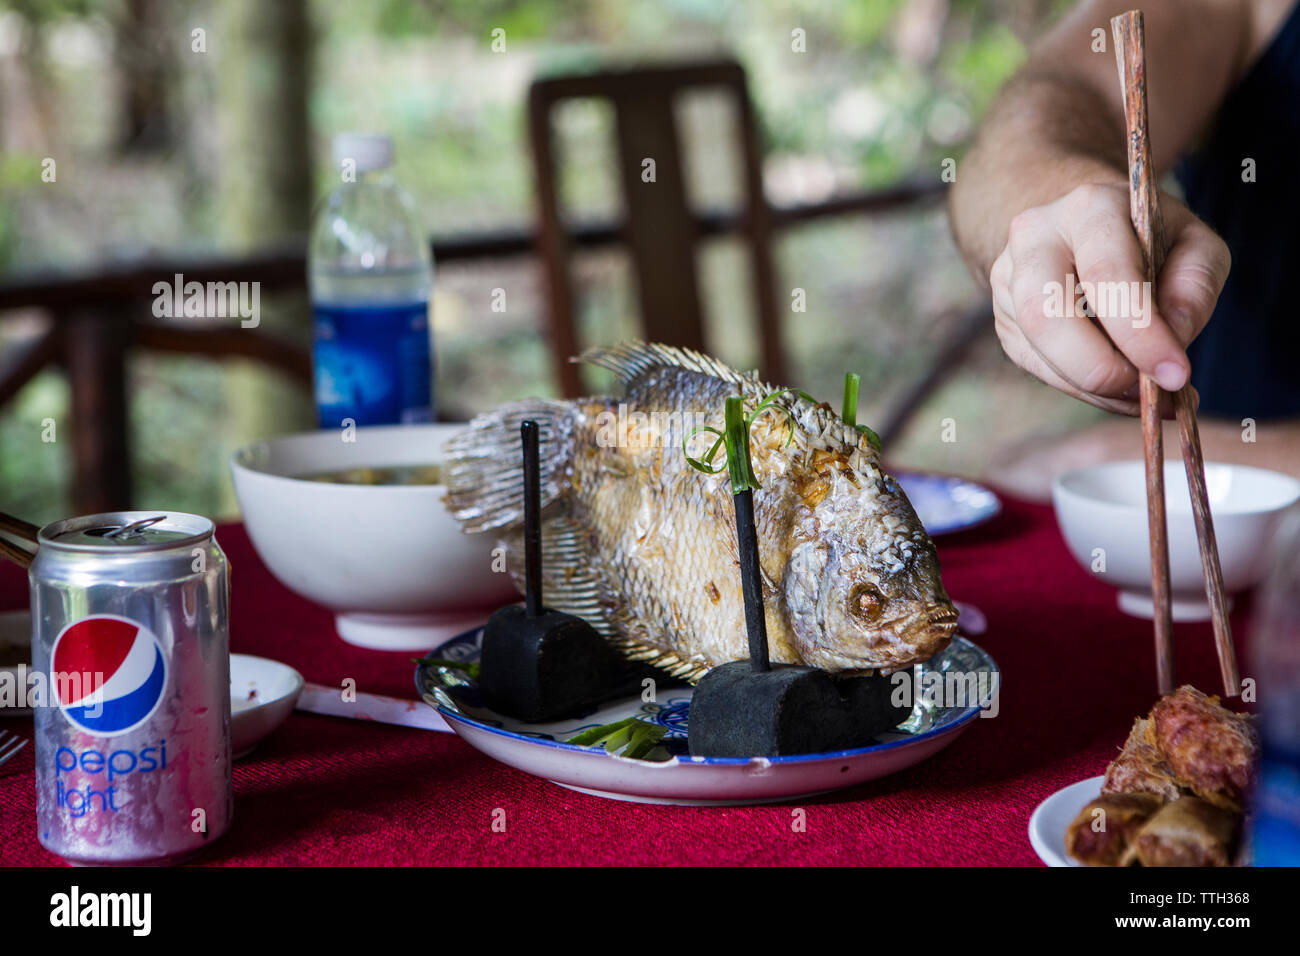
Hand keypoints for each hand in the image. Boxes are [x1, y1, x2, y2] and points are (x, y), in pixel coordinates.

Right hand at [988, 181, 1229, 414]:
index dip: (1140, 332)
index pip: (1107, 274)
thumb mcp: (1193, 243)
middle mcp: (1034, 238)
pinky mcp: (1004, 320)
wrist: (1084, 229)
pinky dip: (1080, 389)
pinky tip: (1116, 389)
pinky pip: (1037, 367)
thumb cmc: (1146, 238)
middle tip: (1147, 394)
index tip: (1175, 375)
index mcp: (1088, 208)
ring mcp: (1008, 281)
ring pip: (1035, 349)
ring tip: (1140, 396)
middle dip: (1100, 368)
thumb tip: (1173, 339)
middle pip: (1046, 315)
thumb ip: (1195, 285)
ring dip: (1092, 387)